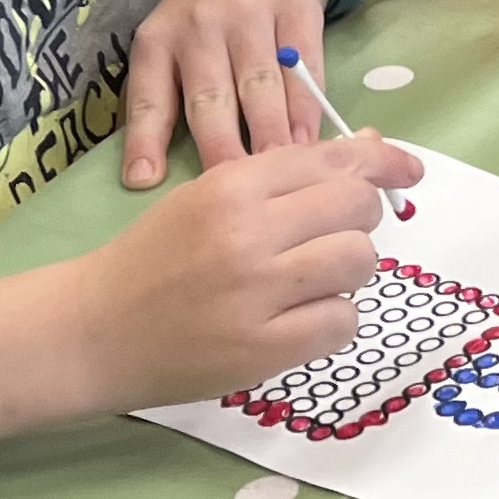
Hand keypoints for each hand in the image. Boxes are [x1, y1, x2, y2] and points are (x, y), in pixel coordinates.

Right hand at [76, 133, 425, 409]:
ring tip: (310, 282)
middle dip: (358, 220)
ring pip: (359, 262)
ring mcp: (256, 294)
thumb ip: (287, 175)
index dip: (383, 163)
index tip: (409, 171)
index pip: (334, 159)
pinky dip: (333, 321)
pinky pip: (342, 322)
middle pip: (358, 207)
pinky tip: (299, 321)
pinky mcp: (262, 350)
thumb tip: (374, 148)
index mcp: (231, 185)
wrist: (89, 330)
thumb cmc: (154, 258)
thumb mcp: (210, 197)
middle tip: (326, 239)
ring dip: (348, 271)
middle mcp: (248, 233)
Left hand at [122, 0, 335, 182]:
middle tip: (233, 195)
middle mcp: (200, 25)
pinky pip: (303, 70)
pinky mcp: (297, 12)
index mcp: (159, 38)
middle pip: (209, 98)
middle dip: (222, 149)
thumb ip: (166, 98)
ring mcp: (250, 15)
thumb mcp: (172, 41)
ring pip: (259, 87)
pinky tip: (310, 142)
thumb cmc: (210, 15)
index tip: (145, 182)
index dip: (145, 140)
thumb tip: (152, 177)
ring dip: (269, 137)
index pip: (149, 95)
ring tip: (278, 177)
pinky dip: (307, 110)